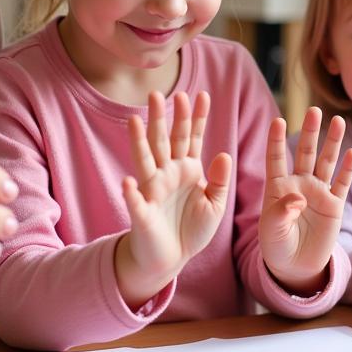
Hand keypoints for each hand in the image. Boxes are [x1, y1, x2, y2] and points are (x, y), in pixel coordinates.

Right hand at [116, 91, 230, 309]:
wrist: (171, 258)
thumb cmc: (192, 228)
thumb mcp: (215, 204)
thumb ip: (220, 181)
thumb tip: (224, 154)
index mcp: (188, 169)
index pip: (193, 138)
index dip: (197, 117)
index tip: (203, 94)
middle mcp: (168, 174)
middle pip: (165, 140)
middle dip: (164, 118)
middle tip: (158, 92)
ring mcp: (153, 191)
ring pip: (145, 161)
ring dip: (139, 141)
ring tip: (134, 120)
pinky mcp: (142, 213)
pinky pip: (135, 201)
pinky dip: (130, 192)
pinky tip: (126, 181)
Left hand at [259, 107, 351, 295]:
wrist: (295, 267)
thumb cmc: (276, 245)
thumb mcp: (272, 230)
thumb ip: (281, 212)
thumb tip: (299, 198)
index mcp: (278, 187)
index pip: (276, 158)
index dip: (276, 141)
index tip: (277, 121)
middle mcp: (299, 184)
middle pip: (305, 153)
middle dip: (310, 132)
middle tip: (314, 110)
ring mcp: (318, 193)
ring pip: (326, 162)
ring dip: (332, 143)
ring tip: (338, 121)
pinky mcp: (335, 206)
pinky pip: (342, 184)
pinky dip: (348, 170)